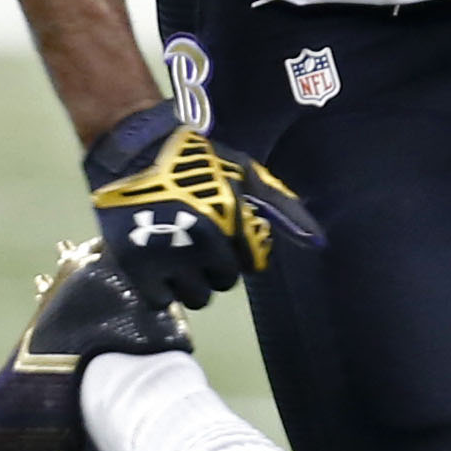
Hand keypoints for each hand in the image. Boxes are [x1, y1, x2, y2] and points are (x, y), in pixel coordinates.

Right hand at [80, 101, 322, 312]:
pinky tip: (158, 266)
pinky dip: (163, 289)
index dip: (239, 250)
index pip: (252, 262)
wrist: (132, 150)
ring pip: (196, 297)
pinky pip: (162, 300)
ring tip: (178, 257)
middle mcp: (203, 243)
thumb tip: (318, 241)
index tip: (224, 235)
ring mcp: (169, 257)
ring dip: (191, 282)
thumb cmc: (193, 159)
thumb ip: (279, 206)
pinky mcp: (137, 267)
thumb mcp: (243, 172)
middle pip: (225, 281)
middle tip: (198, 243)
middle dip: (216, 266)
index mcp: (232, 219)